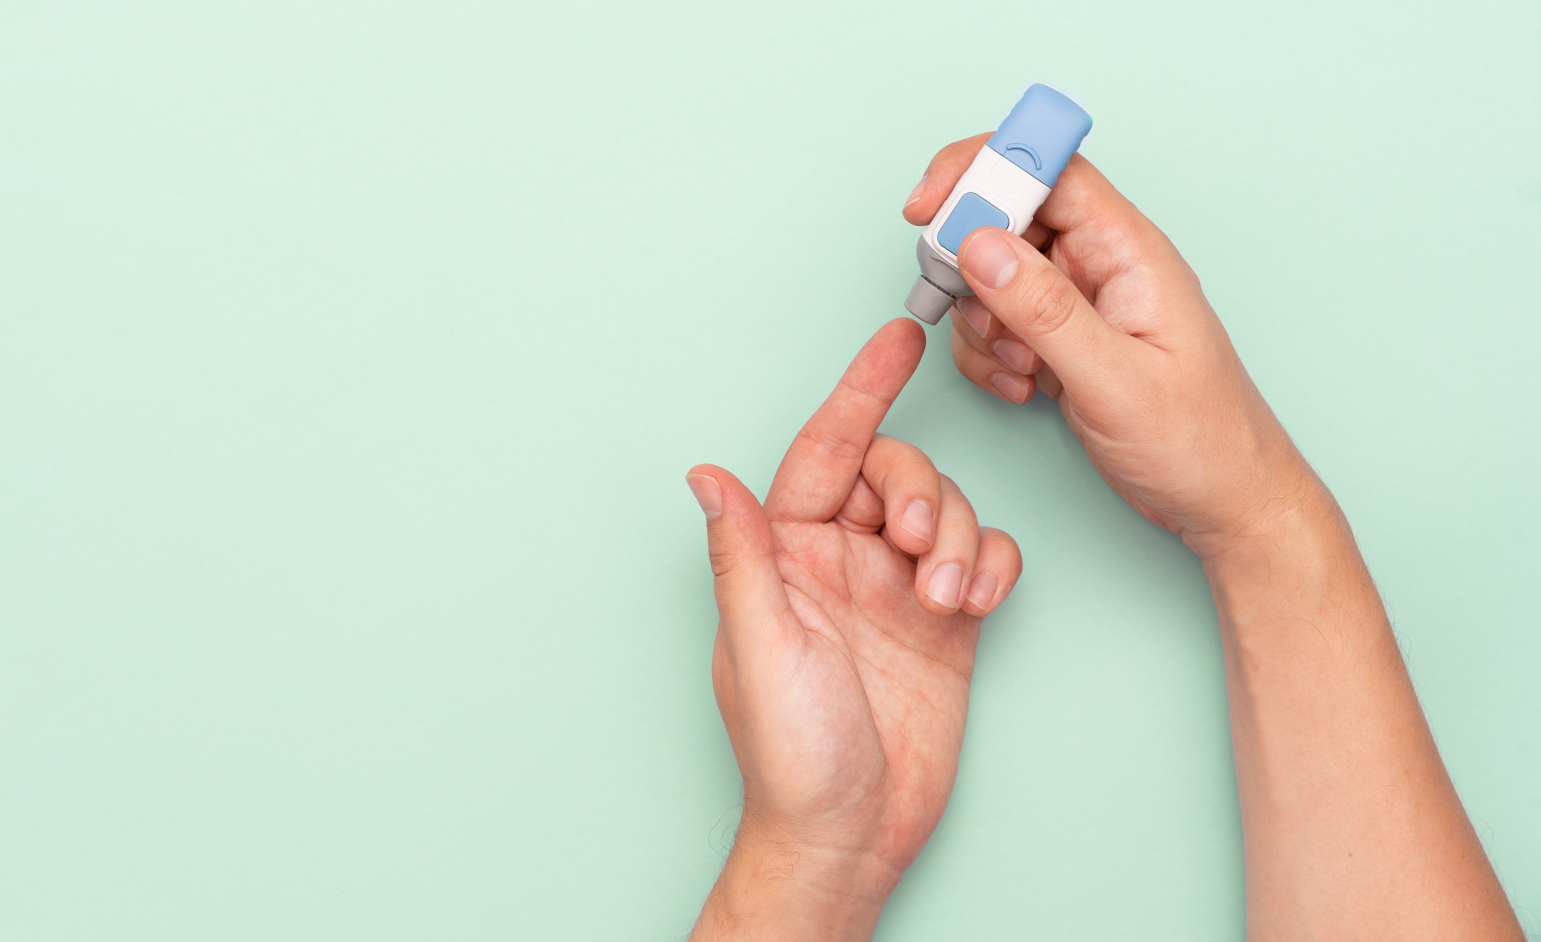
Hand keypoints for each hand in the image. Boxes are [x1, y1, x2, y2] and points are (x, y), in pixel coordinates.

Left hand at [685, 319, 1021, 940]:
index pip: (824, 449)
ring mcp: (896, 588)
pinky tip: (980, 601)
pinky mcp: (945, 623)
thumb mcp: (760, 644)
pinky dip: (996, 565)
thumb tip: (706, 474)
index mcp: (784, 552)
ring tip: (950, 597)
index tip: (897, 337)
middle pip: (897, 472)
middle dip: (924, 491)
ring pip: (947, 510)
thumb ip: (743, 554)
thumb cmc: (789, 752)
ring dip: (963, 537)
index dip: (860, 390)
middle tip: (924, 548)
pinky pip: (987, 557)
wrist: (851, 833)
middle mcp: (839, 559)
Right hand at [905, 136, 1318, 552]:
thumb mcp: (1115, 379)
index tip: (929, 207)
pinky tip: (1022, 388)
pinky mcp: (1061, 340)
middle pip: (1007, 219)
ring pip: (991, 276)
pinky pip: (998, 322)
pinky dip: (989, 354)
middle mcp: (1102, 265)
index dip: (983, 171)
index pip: (1049, 171)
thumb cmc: (1199, 441)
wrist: (1225, 501)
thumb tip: (979, 245)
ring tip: (1020, 368)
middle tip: (967, 311)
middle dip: (969, 265)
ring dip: (982, 323)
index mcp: (1128, 251)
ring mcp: (1079, 303)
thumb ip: (1044, 310)